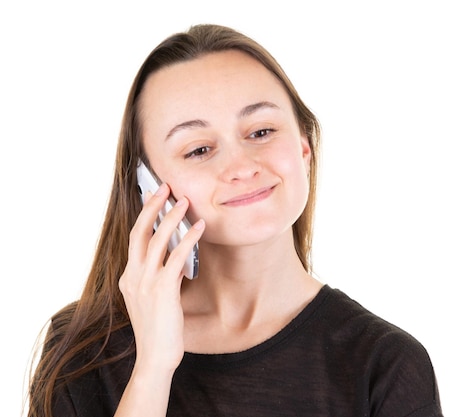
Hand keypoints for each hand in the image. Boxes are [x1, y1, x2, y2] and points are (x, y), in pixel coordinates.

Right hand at [119, 183, 204, 374]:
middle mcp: (133, 276)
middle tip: (166, 187)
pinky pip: (175, 258)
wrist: (155, 357)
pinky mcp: (162, 290)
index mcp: (129, 276)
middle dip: (152, 206)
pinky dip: (188, 239)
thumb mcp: (152, 299)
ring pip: (157, 240)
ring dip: (171, 217)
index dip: (144, 215)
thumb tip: (174, 259)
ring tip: (185, 201)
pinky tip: (199, 227)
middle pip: (140, 232)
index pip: (134, 238)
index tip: (153, 196)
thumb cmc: (159, 329)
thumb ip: (158, 277)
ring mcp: (145, 283)